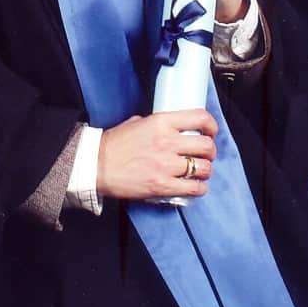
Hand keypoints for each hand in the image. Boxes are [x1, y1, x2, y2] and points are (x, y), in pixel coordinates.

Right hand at [97, 109, 217, 200]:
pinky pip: (194, 188)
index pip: (199, 118)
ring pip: (204, 168)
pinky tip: (195, 186)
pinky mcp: (163, 186)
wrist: (96, 165)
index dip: (211, 125)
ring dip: (205, 171)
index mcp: (161, 122)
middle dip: (210, 151)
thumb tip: (172, 128)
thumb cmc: (113, 144)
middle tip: (205, 155)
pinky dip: (199, 188)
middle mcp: (167, 142)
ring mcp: (166, 165)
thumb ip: (157, 124)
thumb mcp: (137, 122)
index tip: (211, 131)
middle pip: (206, 146)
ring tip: (199, 172)